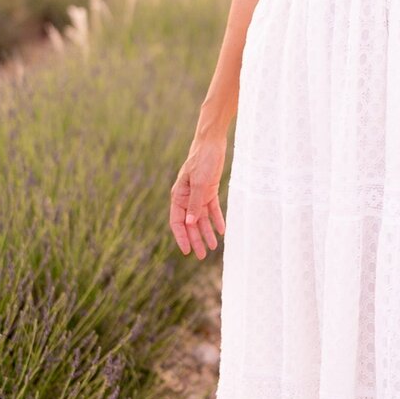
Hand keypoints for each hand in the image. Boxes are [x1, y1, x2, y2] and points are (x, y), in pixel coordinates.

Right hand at [169, 133, 226, 258]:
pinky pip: (212, 209)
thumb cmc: (201, 160)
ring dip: (207, 232)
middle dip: (196, 239)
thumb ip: (195, 204)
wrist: (211, 143)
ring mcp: (198, 195)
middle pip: (191, 224)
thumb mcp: (200, 183)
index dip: (181, 237)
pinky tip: (222, 231)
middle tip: (202, 255)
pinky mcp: (210, 190)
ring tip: (214, 247)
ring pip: (202, 219)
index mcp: (178, 196)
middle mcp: (187, 198)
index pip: (177, 222)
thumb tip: (190, 224)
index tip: (187, 251)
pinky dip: (217, 219)